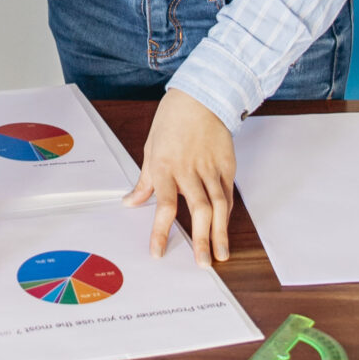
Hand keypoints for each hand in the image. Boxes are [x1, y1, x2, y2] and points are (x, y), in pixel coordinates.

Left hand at [124, 90, 236, 264]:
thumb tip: (130, 203)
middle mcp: (189, 169)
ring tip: (221, 255)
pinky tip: (225, 229)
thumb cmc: (171, 120)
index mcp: (165, 165)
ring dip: (220, 232)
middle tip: (203, 264)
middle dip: (201, 239)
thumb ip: (145, 180)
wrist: (201, 95)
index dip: (160, 231)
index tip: (158, 253)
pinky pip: (227, 193)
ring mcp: (211, 167)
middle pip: (198, 209)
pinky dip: (226, 213)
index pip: (164, 205)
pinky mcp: (227, 164)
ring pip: (218, 205)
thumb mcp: (151, 147)